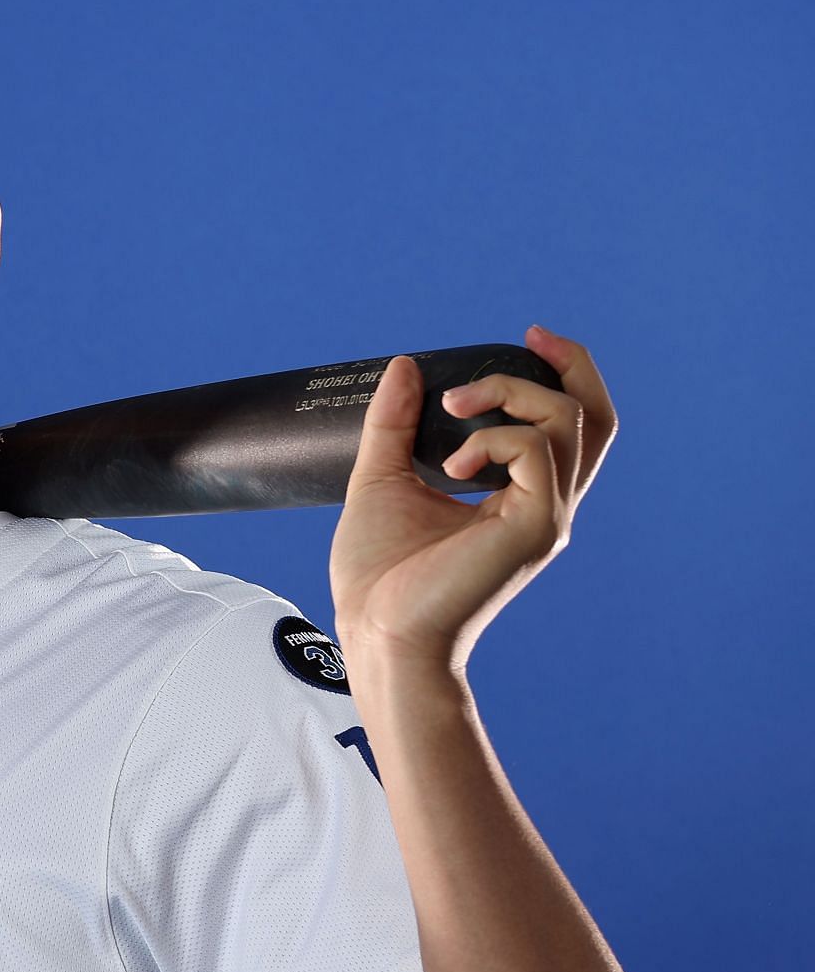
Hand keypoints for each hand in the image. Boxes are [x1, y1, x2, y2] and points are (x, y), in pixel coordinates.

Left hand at [329, 325, 617, 672]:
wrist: (376, 633)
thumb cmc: (379, 577)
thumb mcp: (380, 480)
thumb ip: (393, 425)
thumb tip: (405, 367)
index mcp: (518, 496)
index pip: (570, 427)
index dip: (564, 374)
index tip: (526, 339)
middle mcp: (544, 505)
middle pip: (594, 418)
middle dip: (566, 366)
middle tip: (521, 340)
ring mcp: (545, 517)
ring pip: (567, 422)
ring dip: (509, 393)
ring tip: (453, 406)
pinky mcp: (534, 528)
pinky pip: (537, 450)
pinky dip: (495, 437)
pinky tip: (452, 463)